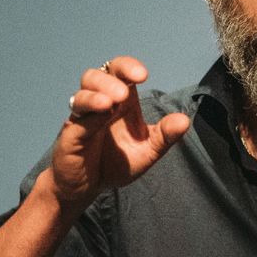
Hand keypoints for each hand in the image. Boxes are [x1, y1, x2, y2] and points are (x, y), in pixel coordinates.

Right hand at [50, 56, 190, 205]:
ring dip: (98, 92)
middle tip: (126, 91)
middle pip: (98, 74)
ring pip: (82, 93)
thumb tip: (185, 120)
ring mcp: (83, 119)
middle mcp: (98, 105)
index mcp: (119, 103)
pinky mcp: (71, 136)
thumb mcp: (147, 152)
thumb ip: (164, 136)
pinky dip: (90, 114)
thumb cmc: (114, 164)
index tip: (143, 76)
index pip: (119, 72)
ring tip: (112, 101)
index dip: (128, 67)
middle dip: (113, 76)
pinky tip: (103, 113)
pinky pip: (77, 120)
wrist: (87, 188)